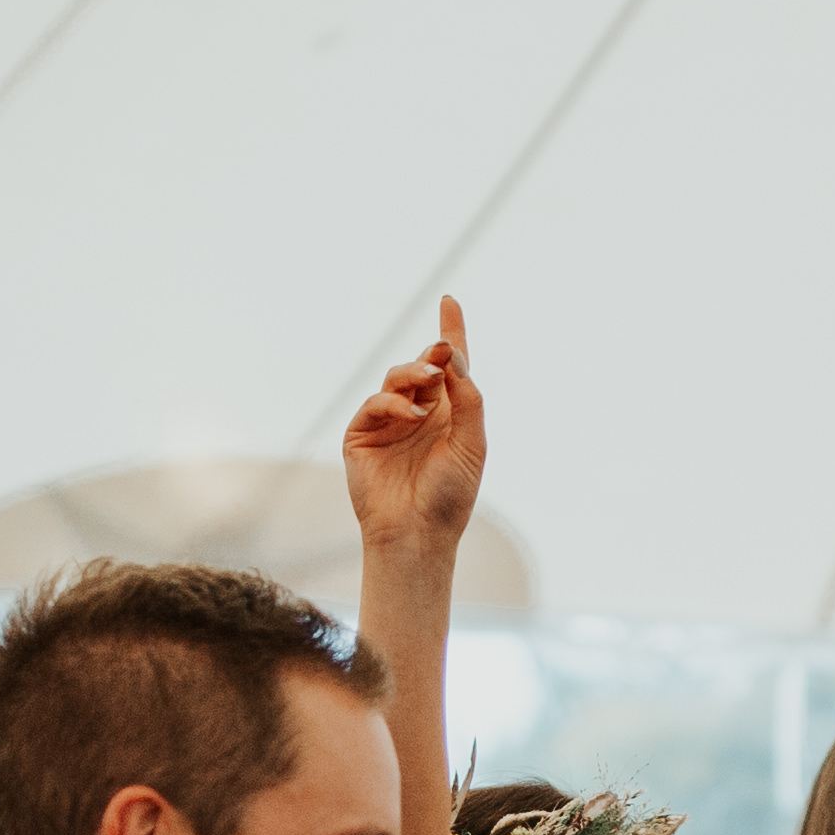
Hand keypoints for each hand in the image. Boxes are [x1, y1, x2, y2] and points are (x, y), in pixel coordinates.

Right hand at [341, 295, 484, 566]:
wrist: (418, 533)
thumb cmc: (450, 495)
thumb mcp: (472, 443)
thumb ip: (467, 398)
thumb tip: (453, 355)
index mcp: (449, 414)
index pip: (449, 367)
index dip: (450, 332)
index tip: (449, 301)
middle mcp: (418, 413)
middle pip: (422, 366)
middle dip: (433, 354)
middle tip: (443, 351)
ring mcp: (388, 423)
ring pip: (397, 378)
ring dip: (413, 374)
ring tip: (429, 383)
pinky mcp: (362, 435)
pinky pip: (376, 403)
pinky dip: (394, 402)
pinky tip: (413, 414)